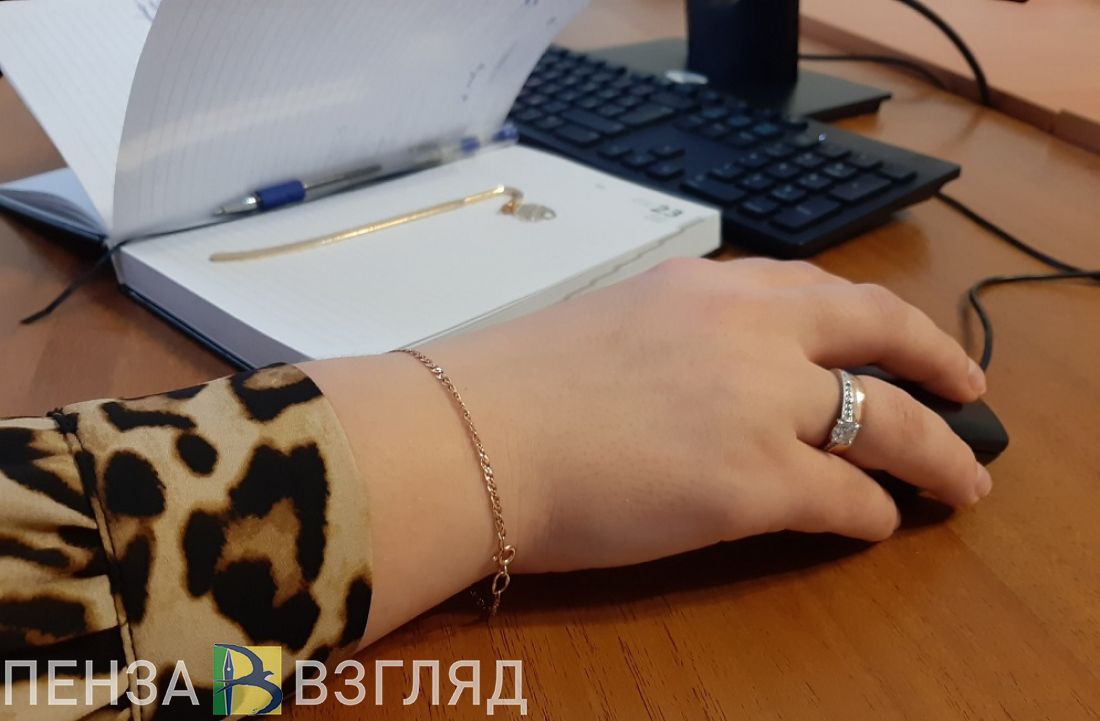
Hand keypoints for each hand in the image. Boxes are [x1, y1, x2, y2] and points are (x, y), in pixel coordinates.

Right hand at [426, 258, 990, 574]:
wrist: (468, 436)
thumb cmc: (512, 386)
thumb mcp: (609, 325)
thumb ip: (675, 335)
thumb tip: (709, 374)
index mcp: (705, 286)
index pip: (816, 291)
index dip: (871, 318)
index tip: (894, 337)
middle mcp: (747, 329)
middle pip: (880, 331)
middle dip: (940, 360)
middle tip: (970, 388)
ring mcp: (757, 402)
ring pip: (887, 419)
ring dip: (937, 452)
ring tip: (961, 479)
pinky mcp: (754, 480)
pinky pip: (846, 495)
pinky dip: (873, 512)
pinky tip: (876, 525)